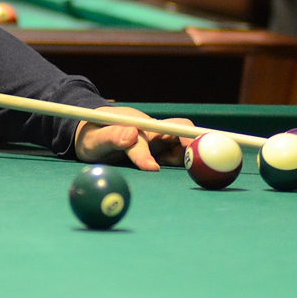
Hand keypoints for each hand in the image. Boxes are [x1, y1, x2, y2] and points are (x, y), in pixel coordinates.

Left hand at [73, 106, 191, 170]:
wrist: (91, 134)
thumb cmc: (91, 135)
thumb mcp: (94, 139)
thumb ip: (111, 137)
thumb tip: (130, 134)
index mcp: (137, 126)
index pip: (152, 137)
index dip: (159, 150)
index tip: (156, 168)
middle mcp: (152, 132)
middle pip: (181, 132)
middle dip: (195, 144)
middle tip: (205, 164)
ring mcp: (158, 142)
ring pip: (183, 146)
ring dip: (191, 156)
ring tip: (199, 171)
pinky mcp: (160, 152)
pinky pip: (178, 156)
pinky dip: (187, 162)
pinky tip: (192, 171)